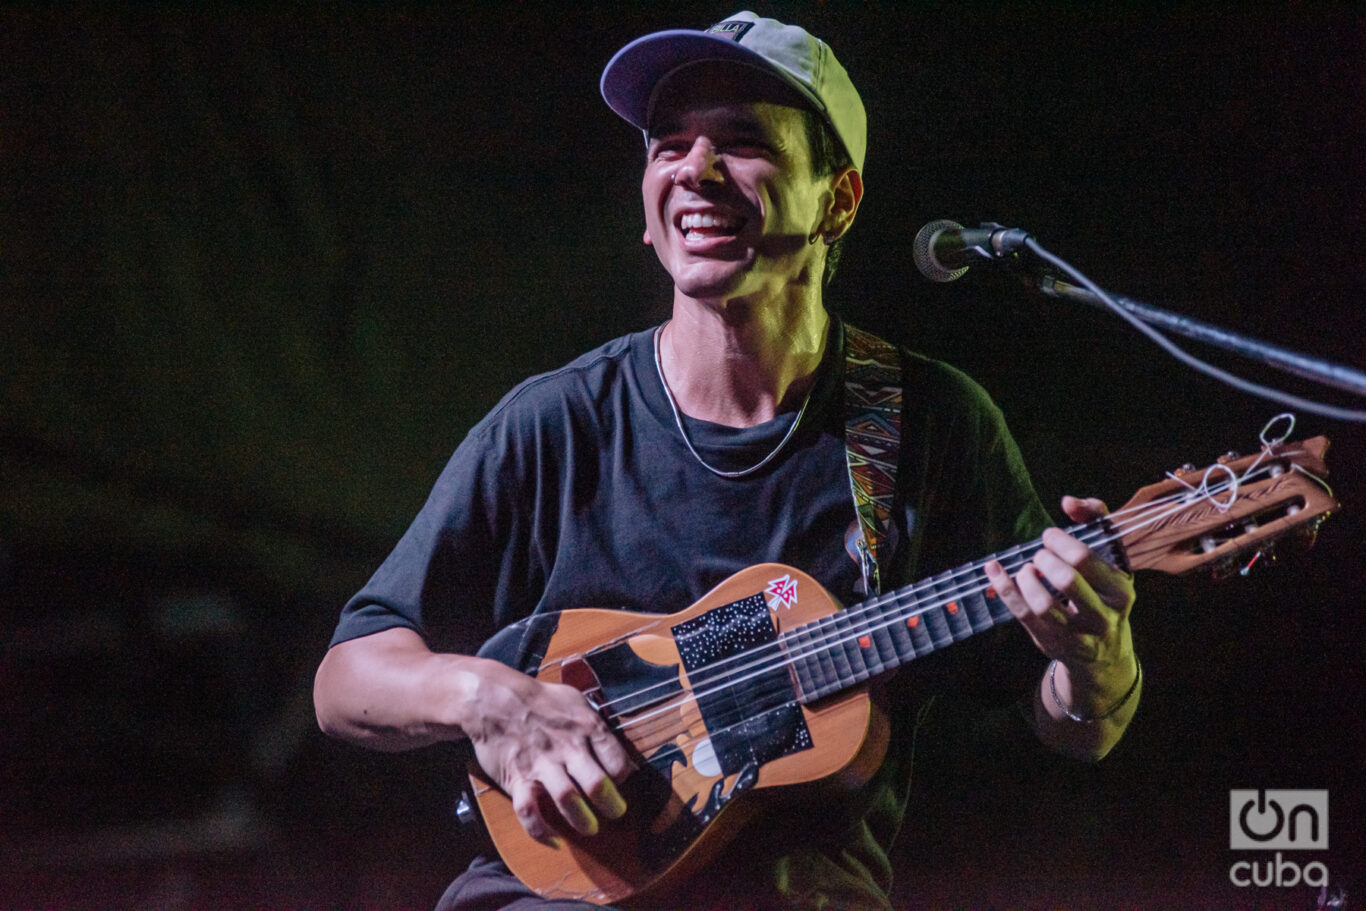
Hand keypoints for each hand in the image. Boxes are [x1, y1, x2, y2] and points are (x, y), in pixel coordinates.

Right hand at [462, 659, 633, 844]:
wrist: (494, 700)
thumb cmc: (540, 700)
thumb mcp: (576, 701)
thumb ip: (598, 726)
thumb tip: (621, 754)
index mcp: (586, 728)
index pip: (617, 761)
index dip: (623, 777)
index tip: (620, 782)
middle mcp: (567, 749)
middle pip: (597, 784)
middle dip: (611, 806)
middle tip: (615, 812)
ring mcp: (542, 766)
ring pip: (568, 800)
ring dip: (582, 820)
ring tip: (590, 829)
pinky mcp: (518, 779)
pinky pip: (528, 812)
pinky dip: (540, 831)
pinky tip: (553, 841)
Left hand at [984, 495, 1135, 679]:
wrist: (1105, 654)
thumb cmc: (1104, 594)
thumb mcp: (1112, 560)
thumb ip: (1096, 521)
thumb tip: (1068, 502)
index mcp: (1120, 591)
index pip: (1084, 559)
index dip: (1060, 541)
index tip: (1050, 536)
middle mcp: (1102, 616)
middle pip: (1065, 579)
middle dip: (1044, 558)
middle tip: (1040, 555)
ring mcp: (1076, 635)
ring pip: (1042, 603)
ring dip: (1026, 578)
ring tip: (1028, 570)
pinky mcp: (1050, 643)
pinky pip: (1021, 614)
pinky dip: (1003, 587)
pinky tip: (994, 570)